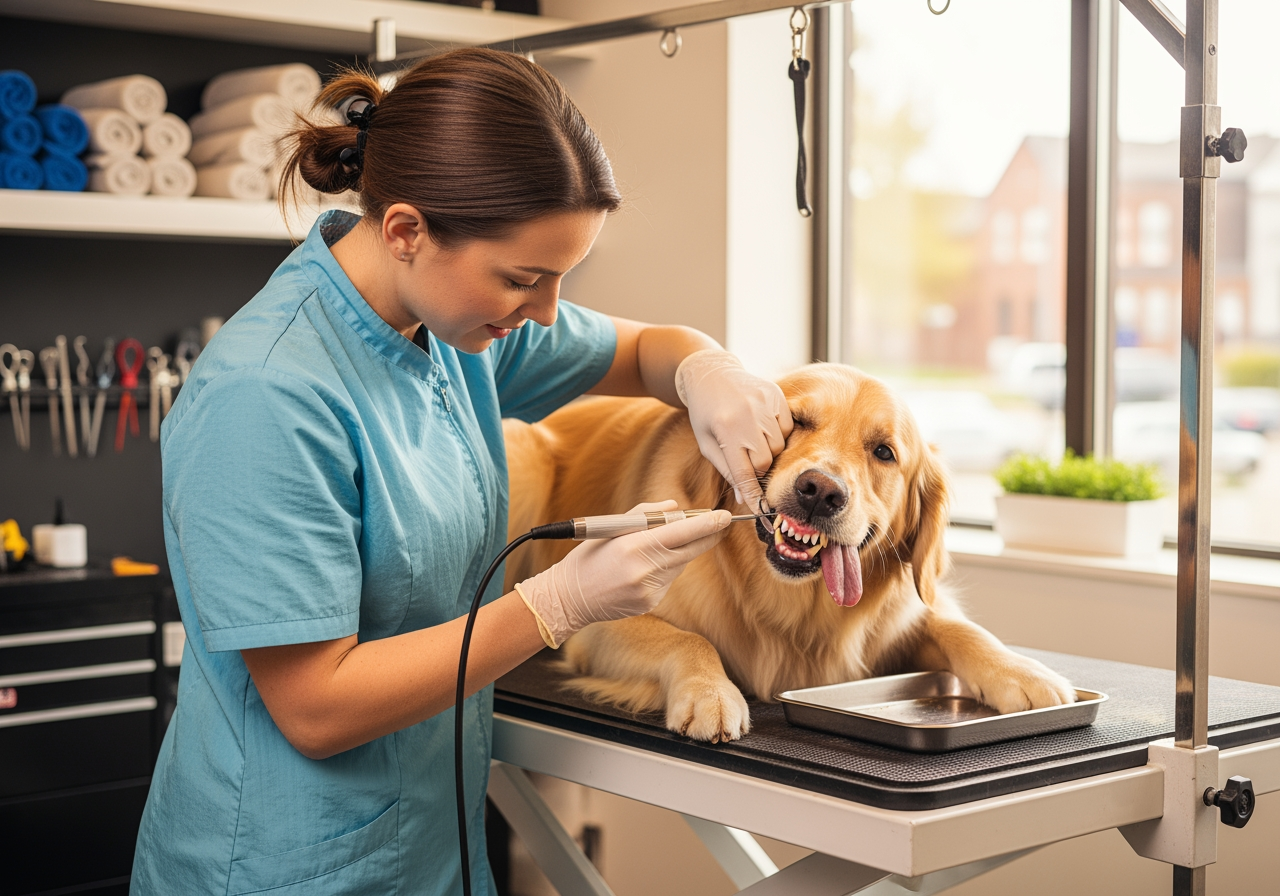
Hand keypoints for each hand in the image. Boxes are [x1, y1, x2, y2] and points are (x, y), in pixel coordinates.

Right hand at [515, 501, 729, 647]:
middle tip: (720, 524)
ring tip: (654, 547)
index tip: (724, 517)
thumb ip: (645, 515)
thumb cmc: (588, 558)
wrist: (569, 598)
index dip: (707, 525)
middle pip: (689, 551)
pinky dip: (664, 570)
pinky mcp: (650, 603)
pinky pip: (668, 580)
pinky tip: (642, 569)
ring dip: (678, 552)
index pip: (681, 533)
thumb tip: (676, 508)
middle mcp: (644, 570)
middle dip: (706, 537)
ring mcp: (649, 590)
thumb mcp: (610, 528)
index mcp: (633, 547)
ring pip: (679, 565)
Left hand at [675, 349, 792, 509]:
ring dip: (769, 450)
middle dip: (758, 468)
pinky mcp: (777, 394)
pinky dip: (778, 432)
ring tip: (752, 438)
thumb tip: (744, 497)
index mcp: (725, 429)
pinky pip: (788, 427)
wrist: (710, 374)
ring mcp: (765, 403)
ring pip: (779, 446)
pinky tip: (762, 425)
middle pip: (765, 461)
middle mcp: (748, 415)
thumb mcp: (707, 443)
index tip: (760, 510)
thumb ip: (727, 469)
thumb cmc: (705, 413)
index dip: (753, 494)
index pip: (744, 472)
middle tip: (748, 460)